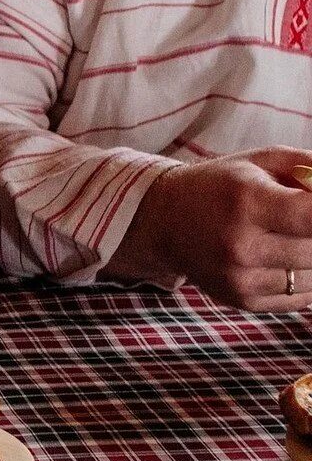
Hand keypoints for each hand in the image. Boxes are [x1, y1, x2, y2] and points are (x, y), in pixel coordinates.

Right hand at [110, 146, 311, 311]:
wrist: (165, 219)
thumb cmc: (221, 185)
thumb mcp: (261, 161)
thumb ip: (310, 169)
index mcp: (247, 200)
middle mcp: (241, 244)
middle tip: (301, 223)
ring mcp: (240, 277)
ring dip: (311, 259)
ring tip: (291, 239)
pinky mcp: (241, 299)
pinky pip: (299, 299)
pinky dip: (302, 281)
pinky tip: (282, 259)